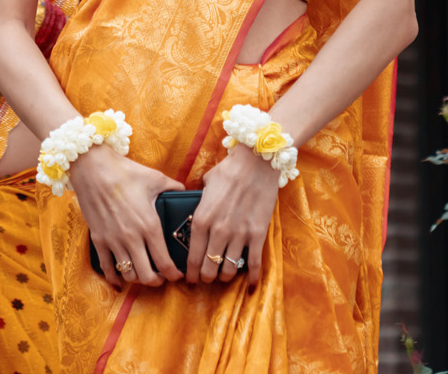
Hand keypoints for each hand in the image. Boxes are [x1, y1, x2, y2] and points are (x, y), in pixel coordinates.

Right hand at [72, 143, 183, 288]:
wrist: (93, 168)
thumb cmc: (125, 172)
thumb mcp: (155, 178)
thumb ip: (173, 187)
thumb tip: (184, 189)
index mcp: (150, 225)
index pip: (165, 263)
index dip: (173, 274)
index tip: (178, 275)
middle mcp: (132, 238)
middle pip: (147, 276)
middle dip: (157, 281)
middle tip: (162, 278)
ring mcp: (113, 241)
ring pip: (128, 274)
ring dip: (138, 279)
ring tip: (143, 274)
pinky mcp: (98, 239)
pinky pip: (106, 267)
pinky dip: (114, 278)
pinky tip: (119, 281)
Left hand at [185, 145, 276, 287]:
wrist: (256, 160)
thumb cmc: (229, 170)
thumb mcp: (205, 185)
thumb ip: (200, 203)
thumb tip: (198, 211)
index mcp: (200, 219)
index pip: (191, 258)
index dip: (190, 273)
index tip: (190, 279)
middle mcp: (218, 231)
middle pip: (208, 269)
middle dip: (206, 277)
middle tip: (207, 278)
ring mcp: (239, 234)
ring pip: (228, 271)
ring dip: (225, 277)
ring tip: (224, 276)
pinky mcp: (258, 234)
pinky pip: (254, 264)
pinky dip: (252, 279)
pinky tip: (251, 287)